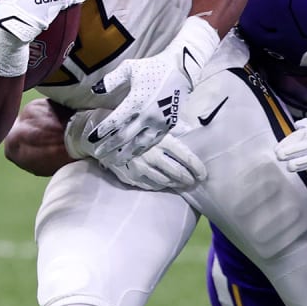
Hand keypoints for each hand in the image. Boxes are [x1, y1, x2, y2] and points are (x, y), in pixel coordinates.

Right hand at [64, 108, 205, 189]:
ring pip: (164, 181)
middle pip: (177, 172)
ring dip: (175, 184)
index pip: (185, 156)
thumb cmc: (133, 123)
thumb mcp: (154, 120)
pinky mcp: (130, 175)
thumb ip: (173, 126)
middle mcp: (151, 153)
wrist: (103, 133)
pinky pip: (149, 185)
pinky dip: (159, 185)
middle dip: (188, 179)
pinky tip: (164, 184)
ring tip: (182, 184)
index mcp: (160, 138)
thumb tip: (193, 128)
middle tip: (194, 182)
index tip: (204, 174)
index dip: (196, 168)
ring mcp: (140, 166)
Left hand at [88, 16, 219, 163]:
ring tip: (114, 161)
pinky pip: (152, 142)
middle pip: (125, 137)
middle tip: (98, 153)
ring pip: (139, 144)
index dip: (102, 132)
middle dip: (109, 146)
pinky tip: (133, 154)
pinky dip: (141, 150)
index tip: (91, 139)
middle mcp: (147, 115)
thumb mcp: (129, 68)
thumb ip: (111, 80)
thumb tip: (95, 90)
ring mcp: (159, 123)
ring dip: (125, 154)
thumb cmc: (153, 67)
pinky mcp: (168, 126)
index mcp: (136, 101)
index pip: (115, 122)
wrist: (181, 70)